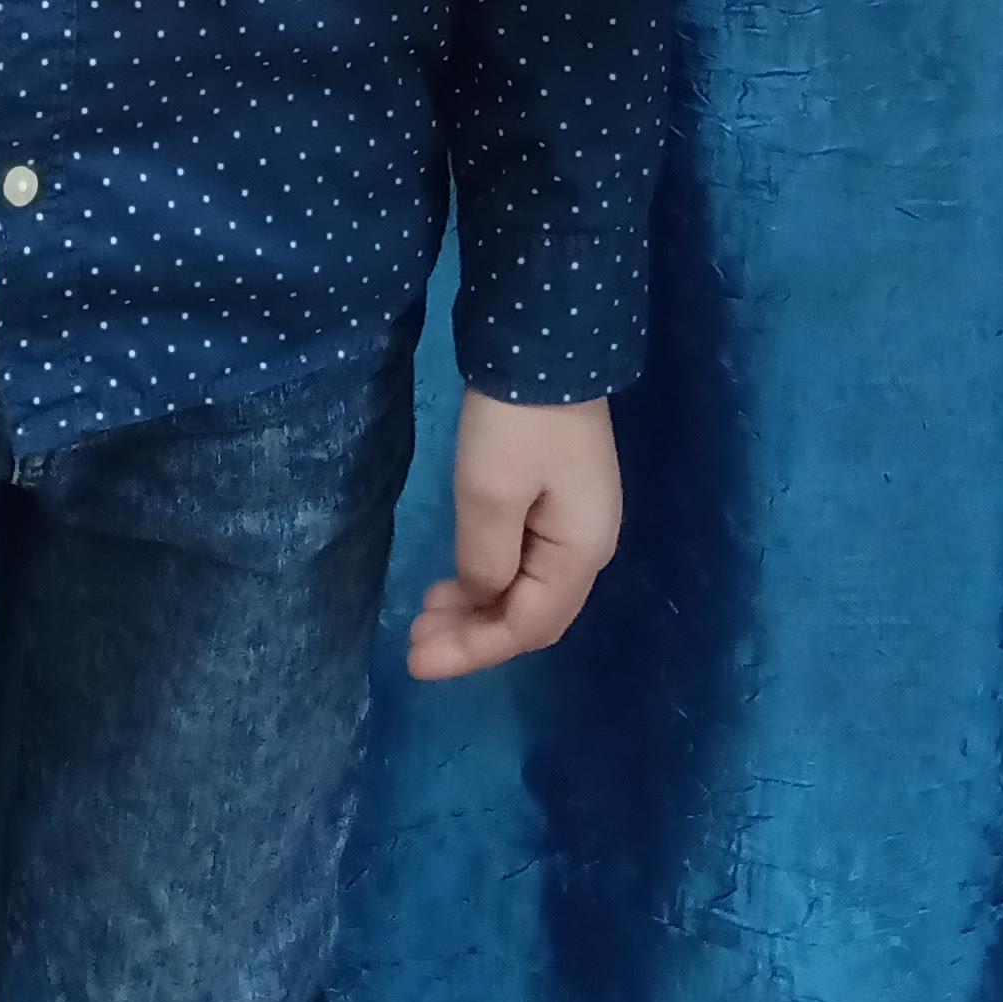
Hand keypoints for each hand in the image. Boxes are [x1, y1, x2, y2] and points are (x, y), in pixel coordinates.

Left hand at [409, 391, 621, 681]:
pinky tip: (456, 579)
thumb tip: (482, 595)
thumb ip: (485, 560)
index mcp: (581, 554)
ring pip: (526, 589)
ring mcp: (576, 520)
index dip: (474, 650)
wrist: (547, 340)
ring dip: (478, 607)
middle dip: (474, 635)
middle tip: (414, 642)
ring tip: (425, 614)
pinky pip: (525, 560)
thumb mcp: (489, 494)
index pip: (527, 627)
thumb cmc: (518, 422)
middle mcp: (588, 546)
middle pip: (531, 615)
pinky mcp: (558, 496)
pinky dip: (488, 575)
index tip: (417, 661)